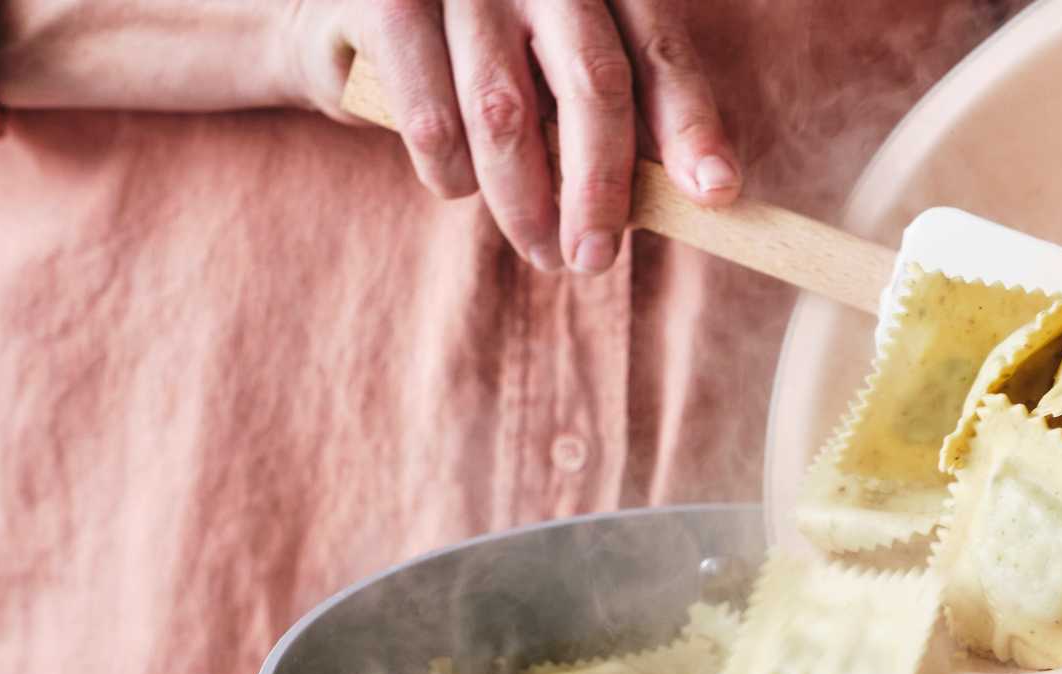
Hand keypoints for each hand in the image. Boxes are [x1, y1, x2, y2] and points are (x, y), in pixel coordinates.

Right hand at [285, 0, 741, 273]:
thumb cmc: (476, 57)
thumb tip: (692, 196)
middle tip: (597, 259)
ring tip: (539, 248)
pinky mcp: (385, 1)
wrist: (347, 11)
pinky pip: (431, 119)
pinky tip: (457, 184)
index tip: (715, 193)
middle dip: (601, 187)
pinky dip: (449, 173)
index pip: (659, 49)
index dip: (691, 125)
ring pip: (507, 115)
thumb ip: (615, 116)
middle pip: (593, 82)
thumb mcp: (555, 73)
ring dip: (524, 203)